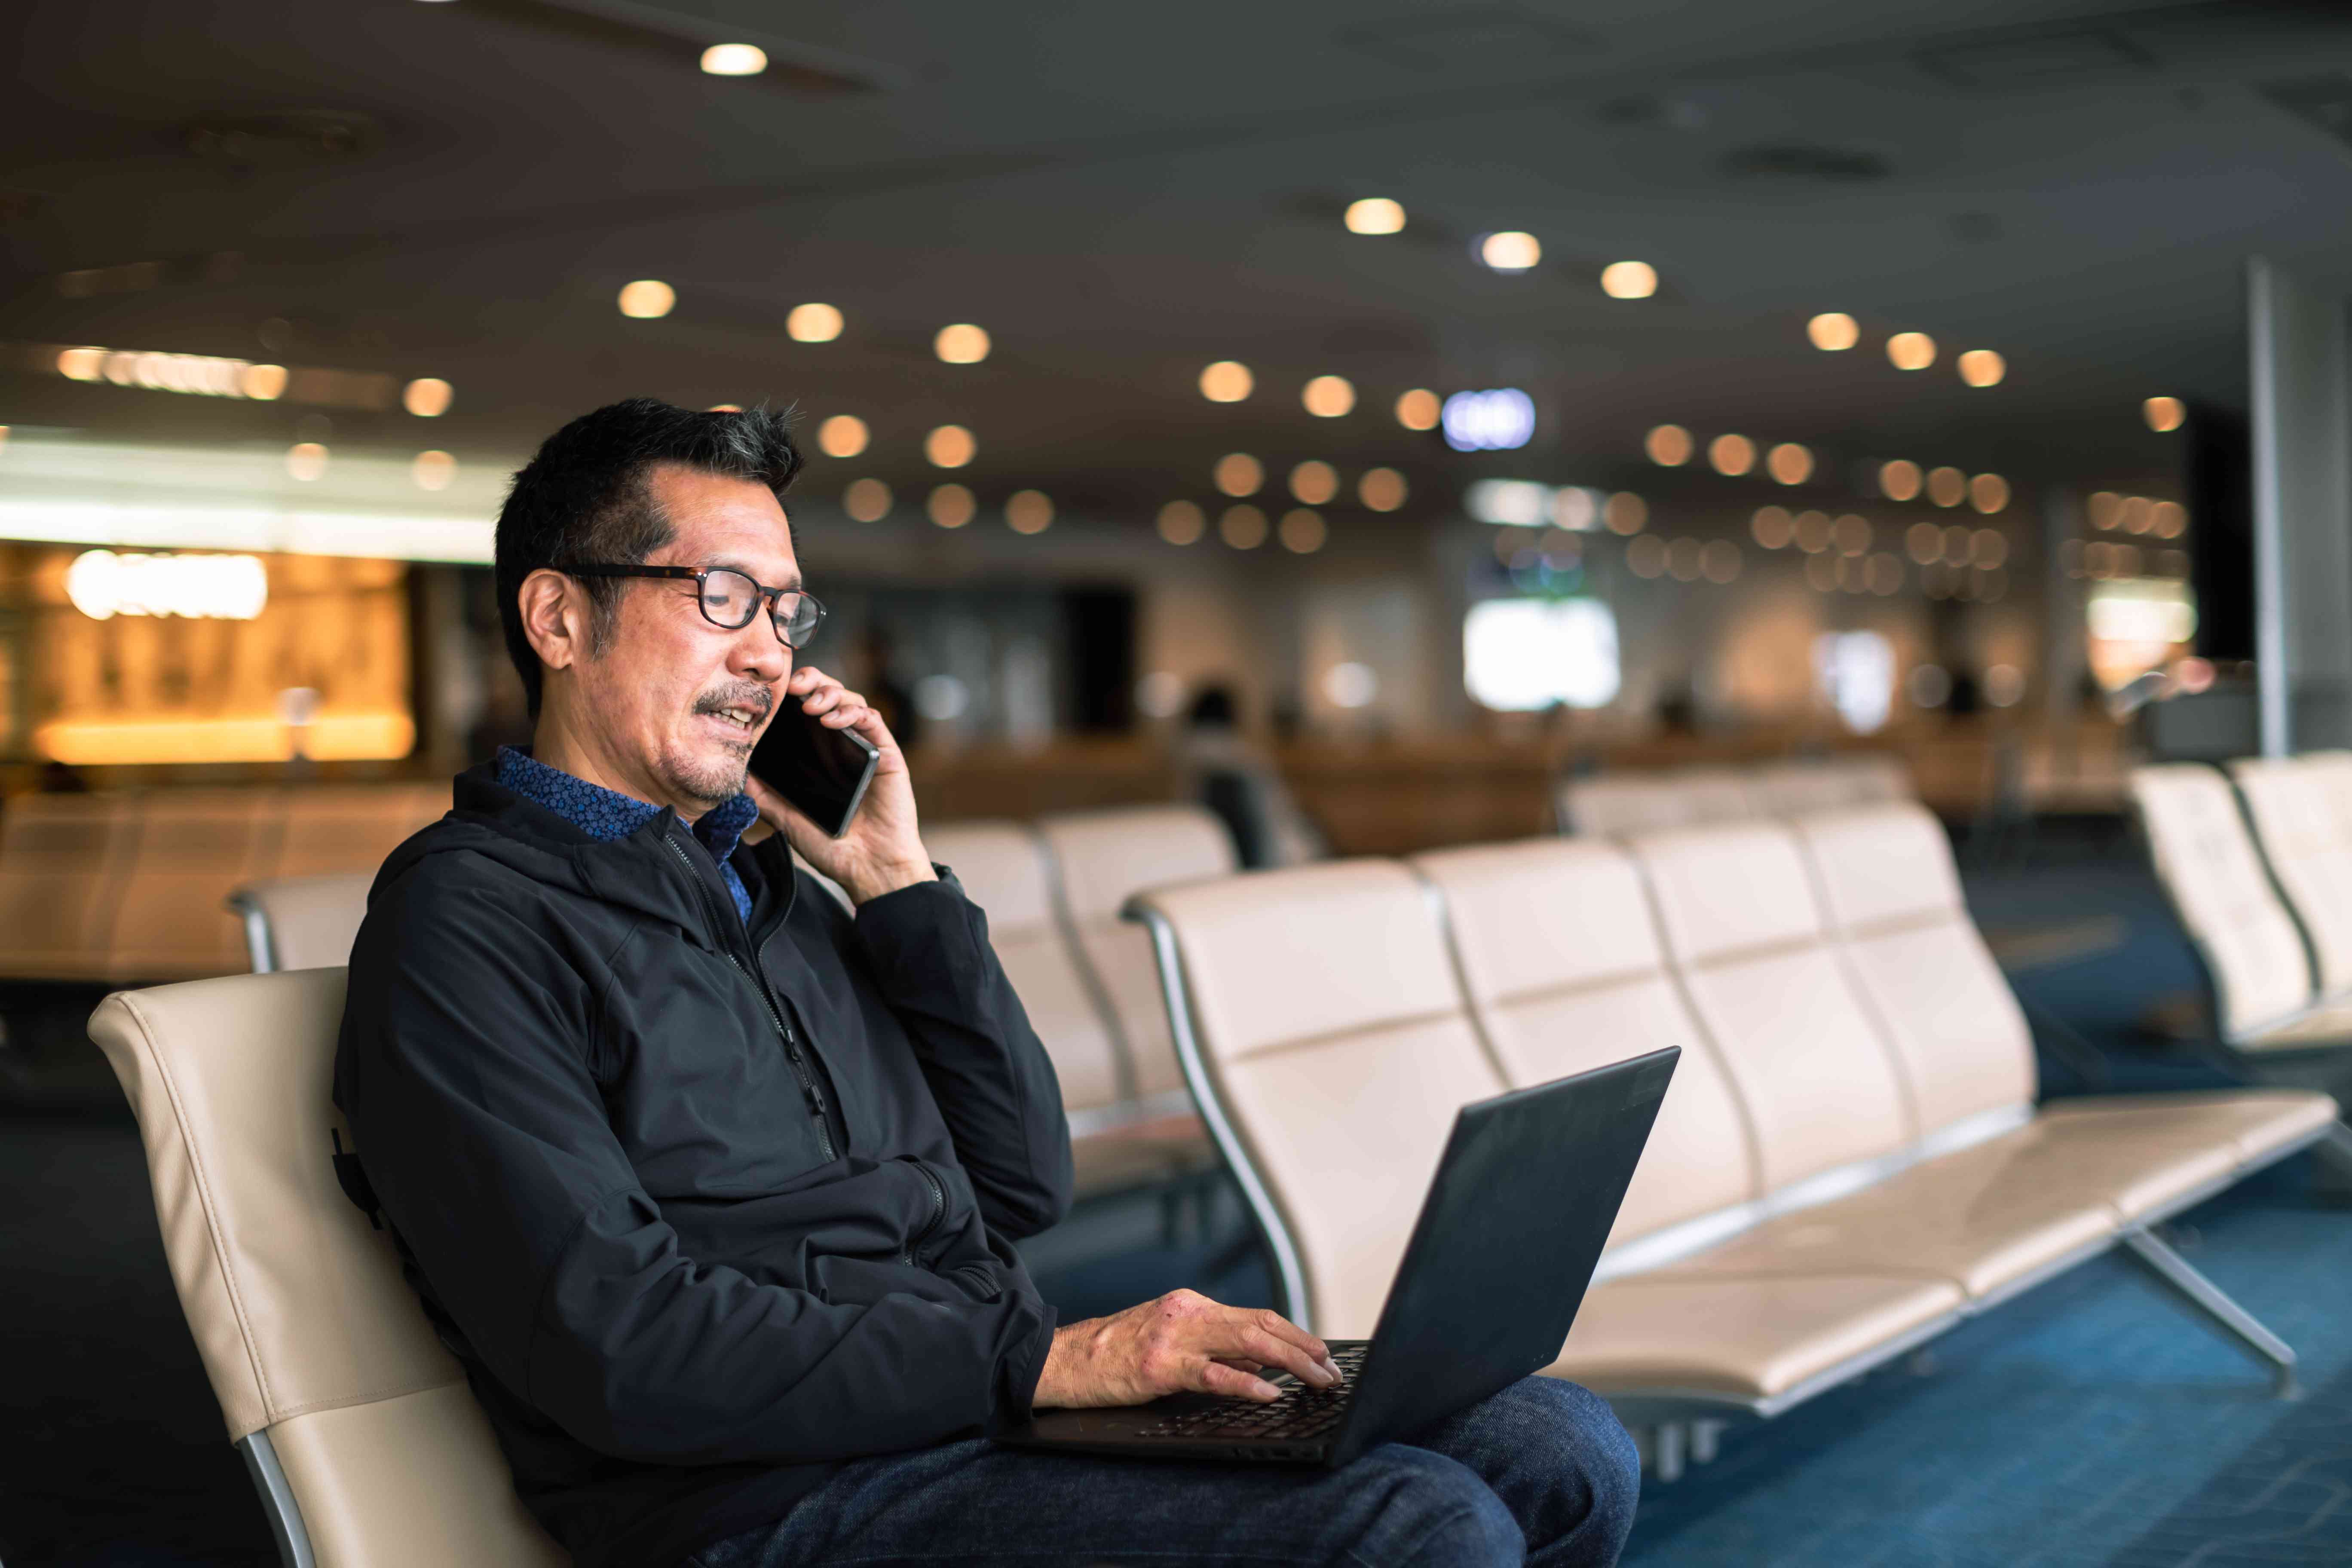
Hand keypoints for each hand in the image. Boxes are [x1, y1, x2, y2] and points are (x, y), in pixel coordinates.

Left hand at [747, 665, 934, 905]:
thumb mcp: (788, 817)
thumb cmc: (833, 847)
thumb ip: (765, 795)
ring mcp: (866, 748)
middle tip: (794, 686)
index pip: (808, 710)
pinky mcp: (887, 753)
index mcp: (821, 756)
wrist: (868, 868)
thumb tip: (736, 773)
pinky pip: (872, 719)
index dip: (794, 694)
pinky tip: (832, 719)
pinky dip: (852, 712)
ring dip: (830, 693)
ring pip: (852, 700)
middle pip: (831, 695)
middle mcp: (844, 746)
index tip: (774, 691)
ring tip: (811, 705)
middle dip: (813, 682)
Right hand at [1031, 1289, 1342, 1408]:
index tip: (1322, 1354)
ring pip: (1246, 1341)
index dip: (1296, 1334)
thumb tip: (1262, 1362)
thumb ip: (1215, 1348)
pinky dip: (1246, 1382)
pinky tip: (1268, 1392)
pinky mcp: (1160, 1366)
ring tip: (1315, 1379)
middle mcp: (1188, 1312)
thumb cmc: (1117, 1354)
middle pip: (1261, 1324)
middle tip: (1331, 1370)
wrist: (1066, 1359)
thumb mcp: (1170, 1341)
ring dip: (1290, 1361)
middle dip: (1303, 1348)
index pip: (1257, 1315)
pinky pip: (1212, 1374)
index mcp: (1192, 1305)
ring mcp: (1174, 1337)